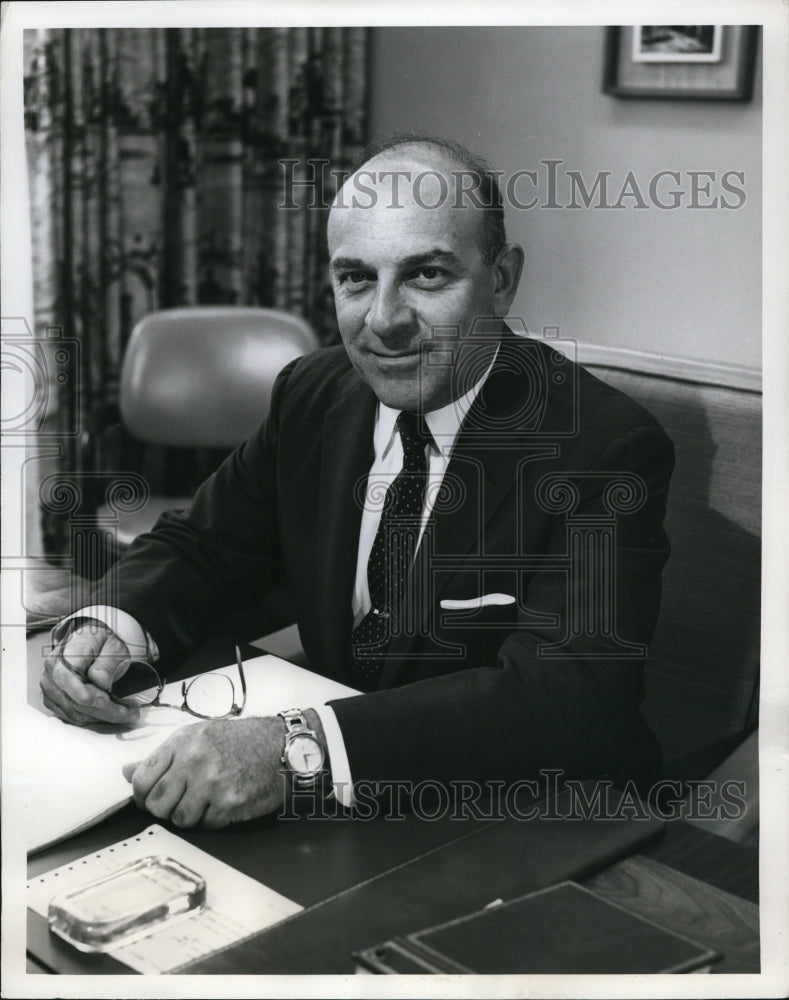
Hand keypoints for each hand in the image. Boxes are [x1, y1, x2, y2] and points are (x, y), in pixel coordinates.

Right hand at [41, 621, 138, 725]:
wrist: (92, 645)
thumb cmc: (103, 644)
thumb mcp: (113, 646)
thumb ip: (107, 662)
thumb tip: (100, 681)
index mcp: (66, 651)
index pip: (66, 676)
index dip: (84, 693)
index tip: (106, 700)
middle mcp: (52, 669)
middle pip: (73, 699)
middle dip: (103, 710)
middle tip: (130, 712)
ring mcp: (50, 686)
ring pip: (74, 712)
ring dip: (102, 717)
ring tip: (126, 713)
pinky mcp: (53, 700)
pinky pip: (72, 716)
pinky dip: (93, 718)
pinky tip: (111, 713)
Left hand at [122, 716, 290, 827]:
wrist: (281, 746)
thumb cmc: (239, 740)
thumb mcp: (198, 737)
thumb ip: (163, 757)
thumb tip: (127, 772)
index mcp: (182, 743)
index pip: (142, 778)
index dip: (141, 795)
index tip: (149, 799)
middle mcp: (194, 761)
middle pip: (156, 804)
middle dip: (163, 809)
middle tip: (176, 805)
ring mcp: (212, 783)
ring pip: (180, 819)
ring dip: (189, 816)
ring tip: (202, 804)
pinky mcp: (229, 803)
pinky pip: (207, 825)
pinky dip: (212, 820)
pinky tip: (223, 804)